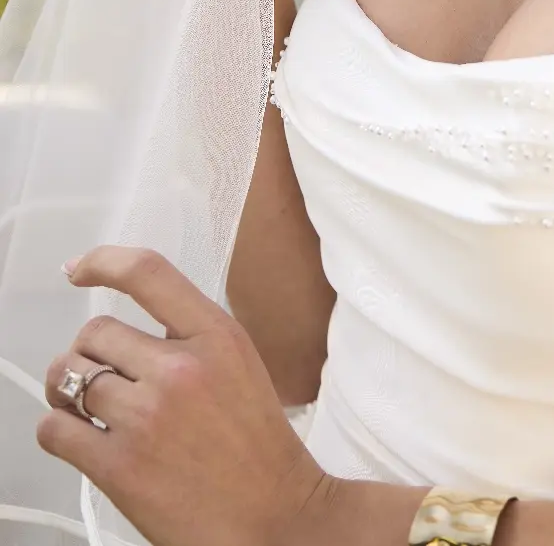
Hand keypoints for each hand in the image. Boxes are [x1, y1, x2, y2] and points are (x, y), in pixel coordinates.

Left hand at [39, 246, 331, 545]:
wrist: (273, 517)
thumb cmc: (257, 447)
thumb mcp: (240, 366)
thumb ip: (190, 339)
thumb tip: (125, 333)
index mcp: (218, 336)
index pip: (147, 274)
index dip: (103, 262)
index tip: (78, 270)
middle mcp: (180, 368)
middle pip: (96, 332)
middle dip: (89, 353)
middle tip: (101, 376)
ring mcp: (146, 416)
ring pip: (70, 377)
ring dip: (70, 392)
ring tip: (91, 409)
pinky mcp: (118, 465)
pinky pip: (54, 428)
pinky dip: (58, 430)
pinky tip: (83, 437)